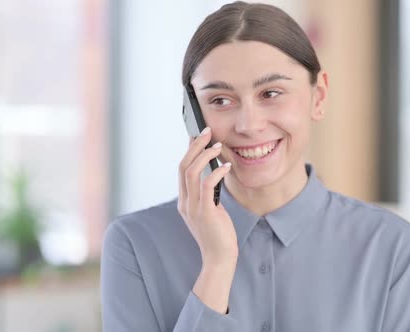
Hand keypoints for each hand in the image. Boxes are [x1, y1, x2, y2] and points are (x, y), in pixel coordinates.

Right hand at [178, 127, 238, 267]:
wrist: (219, 258)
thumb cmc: (218, 234)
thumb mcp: (209, 211)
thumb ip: (207, 195)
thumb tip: (213, 174)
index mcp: (184, 202)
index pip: (182, 170)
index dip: (189, 151)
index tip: (197, 136)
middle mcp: (184, 203)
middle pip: (183, 167)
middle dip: (195, 146)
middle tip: (207, 131)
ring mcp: (193, 208)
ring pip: (192, 172)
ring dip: (205, 155)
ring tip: (218, 145)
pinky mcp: (205, 212)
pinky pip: (207, 185)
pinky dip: (216, 172)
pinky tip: (227, 167)